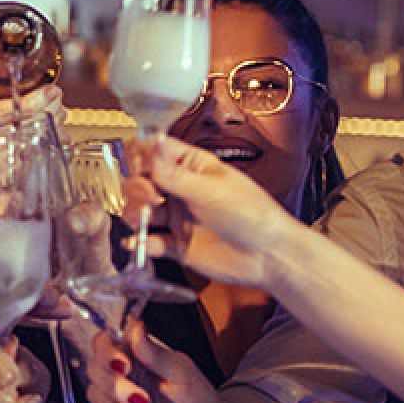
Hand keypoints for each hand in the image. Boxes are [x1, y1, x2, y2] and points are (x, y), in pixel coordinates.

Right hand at [0, 25, 54, 233]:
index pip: (4, 109)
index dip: (36, 102)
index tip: (53, 93)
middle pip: (20, 134)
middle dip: (48, 120)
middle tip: (59, 111)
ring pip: (21, 160)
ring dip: (43, 145)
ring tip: (55, 132)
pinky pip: (10, 187)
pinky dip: (28, 173)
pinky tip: (39, 161)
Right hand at [84, 320, 230, 402]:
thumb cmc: (198, 400)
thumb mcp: (181, 374)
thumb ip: (155, 353)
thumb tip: (136, 326)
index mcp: (138, 351)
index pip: (105, 341)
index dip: (106, 352)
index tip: (124, 366)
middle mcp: (123, 369)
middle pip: (94, 368)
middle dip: (116, 388)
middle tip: (143, 399)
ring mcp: (118, 394)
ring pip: (96, 395)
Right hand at [139, 137, 302, 288]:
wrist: (268, 256)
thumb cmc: (253, 215)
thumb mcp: (210, 189)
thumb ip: (173, 174)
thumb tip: (149, 147)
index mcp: (193, 167)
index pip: (155, 152)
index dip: (140, 156)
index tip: (137, 166)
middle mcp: (181, 190)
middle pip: (141, 181)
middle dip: (136, 187)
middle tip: (148, 198)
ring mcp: (177, 218)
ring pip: (139, 211)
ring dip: (135, 213)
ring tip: (144, 220)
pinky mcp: (176, 245)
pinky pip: (149, 242)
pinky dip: (139, 243)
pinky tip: (139, 243)